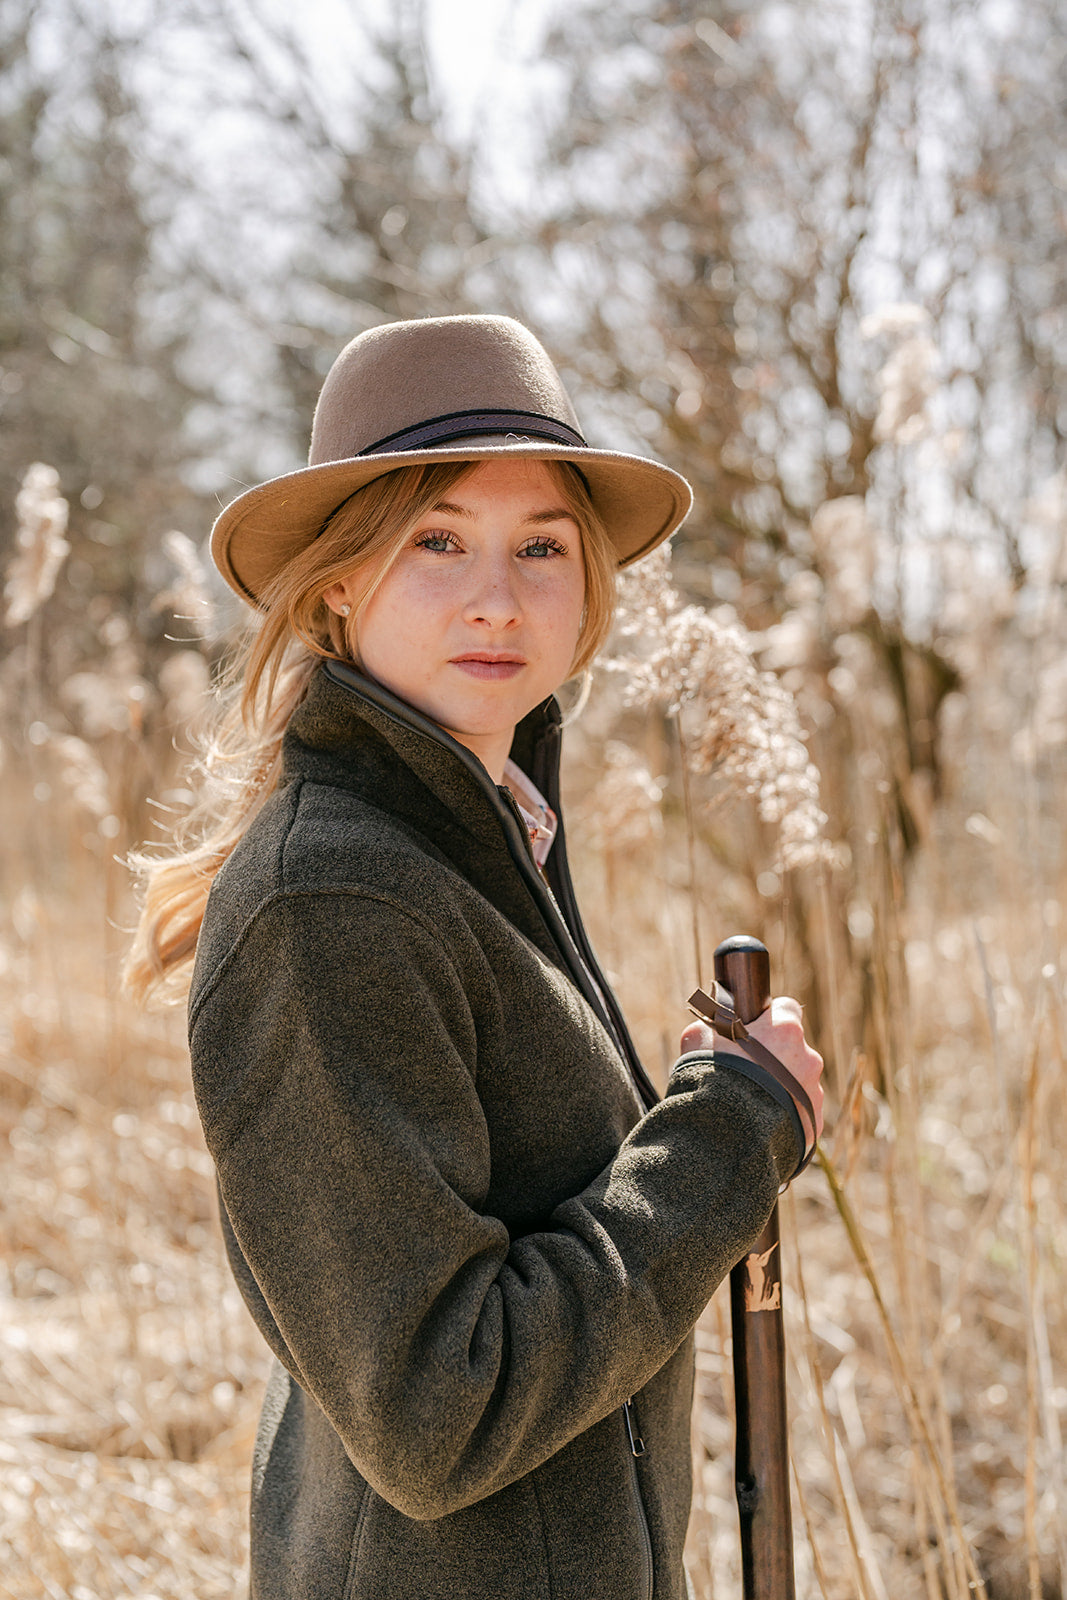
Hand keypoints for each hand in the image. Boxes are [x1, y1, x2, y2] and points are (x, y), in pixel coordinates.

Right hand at [681, 996, 824, 1145]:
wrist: (724, 1134)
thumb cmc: (710, 1078)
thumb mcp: (697, 1040)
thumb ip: (713, 1028)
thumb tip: (712, 1027)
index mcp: (785, 1029)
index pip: (787, 1009)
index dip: (769, 1021)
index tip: (755, 1031)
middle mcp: (808, 1056)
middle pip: (795, 1051)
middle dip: (776, 1060)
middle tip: (748, 1074)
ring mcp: (815, 1091)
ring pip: (800, 1084)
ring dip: (782, 1090)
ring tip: (751, 1106)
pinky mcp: (814, 1123)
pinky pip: (801, 1116)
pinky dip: (786, 1118)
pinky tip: (762, 1126)